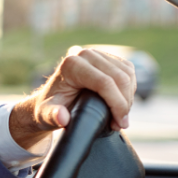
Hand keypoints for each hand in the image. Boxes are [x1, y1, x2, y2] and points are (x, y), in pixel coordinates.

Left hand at [9, 46, 136, 151]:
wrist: (51, 99)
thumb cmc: (49, 108)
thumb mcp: (46, 115)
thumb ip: (53, 116)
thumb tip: (62, 117)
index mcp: (72, 65)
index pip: (105, 83)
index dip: (117, 105)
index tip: (119, 124)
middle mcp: (85, 55)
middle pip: (120, 78)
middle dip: (125, 104)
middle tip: (120, 124)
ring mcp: (97, 54)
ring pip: (127, 74)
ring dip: (129, 98)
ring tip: (120, 117)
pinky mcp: (107, 57)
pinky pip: (129, 71)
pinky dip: (130, 89)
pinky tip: (123, 103)